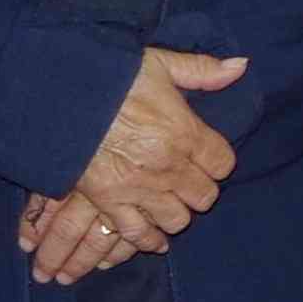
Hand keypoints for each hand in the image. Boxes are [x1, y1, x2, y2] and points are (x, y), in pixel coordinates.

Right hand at [35, 48, 245, 282]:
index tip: (206, 156)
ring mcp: (141, 189)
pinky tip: (153, 237)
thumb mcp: (161, 63)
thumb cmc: (112, 76)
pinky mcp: (111, 202)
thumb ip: (202, 70)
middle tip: (187, 180)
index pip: (223, 163)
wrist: (62, 96)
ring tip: (169, 203)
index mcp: (186, 133)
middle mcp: (170, 167)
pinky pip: (138, 234)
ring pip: (177, 220)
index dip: (216, 161)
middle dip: (199, 189)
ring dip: (176, 213)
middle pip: (205, 196)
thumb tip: (240, 67)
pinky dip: (148, 238)